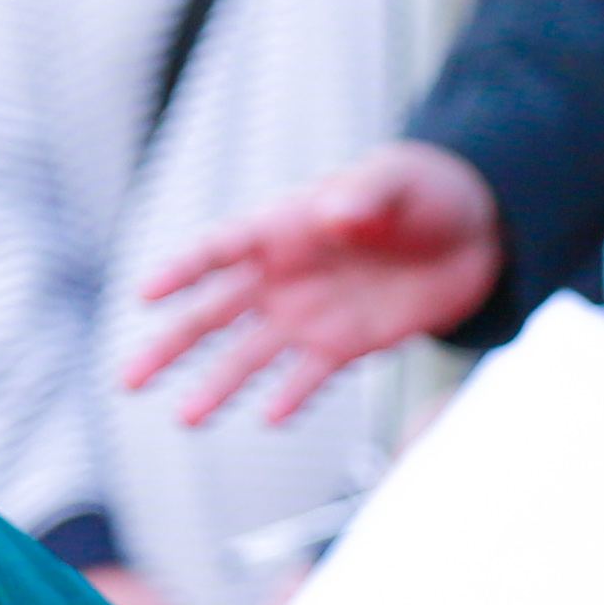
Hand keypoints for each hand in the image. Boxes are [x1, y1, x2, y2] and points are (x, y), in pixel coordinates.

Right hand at [124, 144, 504, 428]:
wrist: (476, 230)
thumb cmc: (425, 191)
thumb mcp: (399, 183)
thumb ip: (366, 198)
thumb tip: (335, 216)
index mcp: (284, 227)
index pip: (219, 251)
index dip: (181, 271)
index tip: (143, 295)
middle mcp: (284, 277)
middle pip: (213, 316)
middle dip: (170, 348)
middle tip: (127, 380)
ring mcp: (310, 315)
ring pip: (249, 358)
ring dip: (217, 388)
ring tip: (185, 419)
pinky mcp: (345, 346)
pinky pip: (309, 379)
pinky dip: (290, 399)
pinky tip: (267, 421)